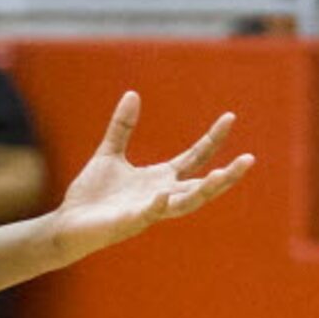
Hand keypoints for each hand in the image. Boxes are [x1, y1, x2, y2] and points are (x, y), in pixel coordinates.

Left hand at [48, 92, 252, 264]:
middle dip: (227, 175)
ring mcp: (148, 211)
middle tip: (249, 159)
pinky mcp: (128, 223)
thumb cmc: (92, 194)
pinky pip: (147, 215)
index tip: (230, 117)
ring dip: (205, 191)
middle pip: (202, 185)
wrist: (69, 223)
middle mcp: (162, 195)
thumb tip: (133, 94)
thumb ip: (123, 126)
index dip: (213, 139)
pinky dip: (156, 207)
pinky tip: (162, 195)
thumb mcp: (109, 153)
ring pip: (186, 204)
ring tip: (222, 176)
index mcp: (160, 179)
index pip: (195, 158)